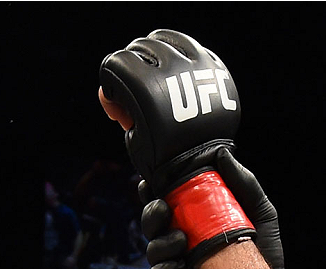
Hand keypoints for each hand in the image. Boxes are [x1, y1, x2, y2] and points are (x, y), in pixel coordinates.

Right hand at [99, 30, 240, 196]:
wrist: (198, 171)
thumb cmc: (162, 158)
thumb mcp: (131, 135)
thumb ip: (119, 106)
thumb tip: (107, 89)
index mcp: (147, 88)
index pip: (119, 62)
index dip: (112, 80)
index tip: (117, 98)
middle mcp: (174, 71)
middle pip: (143, 47)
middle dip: (133, 65)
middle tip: (136, 88)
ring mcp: (199, 68)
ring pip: (171, 40)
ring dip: (159, 54)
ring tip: (158, 75)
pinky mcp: (218, 73)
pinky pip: (197, 52)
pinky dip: (185, 61)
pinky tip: (180, 79)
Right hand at [139, 149, 311, 268]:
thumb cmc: (263, 253)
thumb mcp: (260, 213)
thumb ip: (244, 183)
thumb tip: (222, 153)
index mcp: (193, 221)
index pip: (165, 200)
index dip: (153, 190)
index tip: (151, 182)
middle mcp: (179, 242)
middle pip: (151, 222)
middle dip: (151, 213)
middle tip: (164, 208)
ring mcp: (173, 267)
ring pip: (152, 249)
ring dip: (160, 242)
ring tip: (181, 241)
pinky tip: (180, 266)